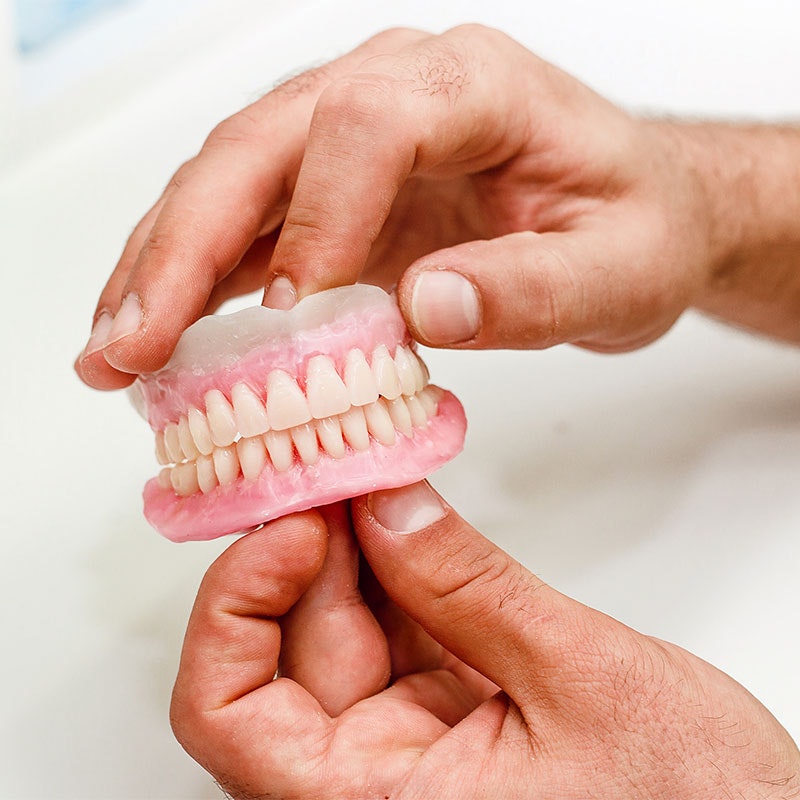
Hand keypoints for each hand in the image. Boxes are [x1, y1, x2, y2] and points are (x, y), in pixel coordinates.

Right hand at [76, 24, 743, 390]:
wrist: (632, 213)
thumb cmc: (635, 227)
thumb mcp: (620, 269)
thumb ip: (534, 288)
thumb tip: (424, 307)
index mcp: (472, 86)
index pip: (366, 124)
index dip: (318, 216)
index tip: (295, 314)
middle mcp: (392, 91)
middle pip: (261, 147)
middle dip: (186, 245)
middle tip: (132, 342)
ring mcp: (350, 141)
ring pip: (228, 186)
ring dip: (162, 269)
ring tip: (112, 353)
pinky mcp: (332, 196)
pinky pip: (244, 230)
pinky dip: (192, 285)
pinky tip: (152, 335)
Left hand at [171, 485, 799, 799]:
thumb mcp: (582, 679)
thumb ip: (470, 588)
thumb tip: (387, 506)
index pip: (229, 715)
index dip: (235, 607)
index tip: (291, 523)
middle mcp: (379, 782)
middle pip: (288, 649)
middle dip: (311, 545)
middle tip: (341, 459)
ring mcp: (413, 745)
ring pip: (343, 626)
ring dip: (357, 546)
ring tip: (378, 469)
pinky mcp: (451, 710)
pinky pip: (398, 625)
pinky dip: (401, 564)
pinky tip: (410, 512)